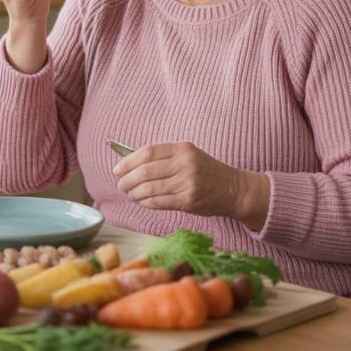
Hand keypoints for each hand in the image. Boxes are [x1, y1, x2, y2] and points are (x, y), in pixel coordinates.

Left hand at [113, 141, 270, 229]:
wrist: (233, 189)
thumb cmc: (206, 172)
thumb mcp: (188, 156)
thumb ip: (164, 158)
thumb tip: (129, 163)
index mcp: (182, 148)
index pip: (147, 152)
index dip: (128, 161)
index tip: (117, 169)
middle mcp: (184, 163)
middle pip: (145, 171)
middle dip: (126, 180)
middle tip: (121, 185)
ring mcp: (187, 182)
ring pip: (149, 188)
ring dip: (134, 193)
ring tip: (129, 194)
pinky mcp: (188, 200)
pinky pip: (158, 202)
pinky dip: (145, 203)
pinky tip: (141, 202)